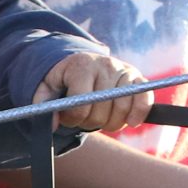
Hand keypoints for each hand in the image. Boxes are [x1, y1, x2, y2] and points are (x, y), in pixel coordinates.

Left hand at [34, 53, 149, 133]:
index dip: (72, 118)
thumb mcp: (46, 86)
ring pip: (122, 109)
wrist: (82, 63)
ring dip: (111, 123)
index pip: (81, 102)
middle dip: (90, 122)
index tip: (67, 117)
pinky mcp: (138, 78)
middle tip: (83, 118)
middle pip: (101, 110)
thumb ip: (42, 103)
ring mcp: (124, 70)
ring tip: (100, 119)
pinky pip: (144, 98)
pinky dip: (139, 113)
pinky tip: (131, 123)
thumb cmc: (63, 79)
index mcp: (82, 65)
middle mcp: (105, 65)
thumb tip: (52, 124)